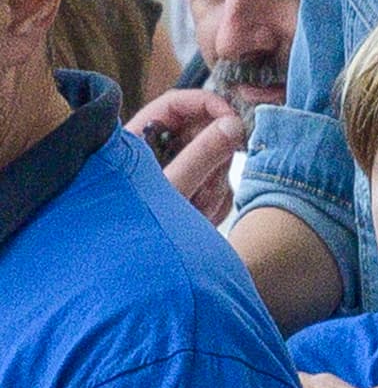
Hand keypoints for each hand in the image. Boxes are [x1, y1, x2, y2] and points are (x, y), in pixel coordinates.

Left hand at [126, 90, 245, 224]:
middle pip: (201, 132)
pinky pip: (217, 188)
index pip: (175, 104)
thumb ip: (202, 156)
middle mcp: (157, 156)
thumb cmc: (133, 235)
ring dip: (214, 186)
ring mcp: (175, 177)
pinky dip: (215, 203)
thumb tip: (234, 124)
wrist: (135, 283)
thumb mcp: (170, 191)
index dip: (207, 104)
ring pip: (215, 162)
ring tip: (195, 211)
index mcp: (138, 143)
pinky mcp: (190, 198)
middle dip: (214, 159)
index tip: (233, 119)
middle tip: (209, 183)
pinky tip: (199, 221)